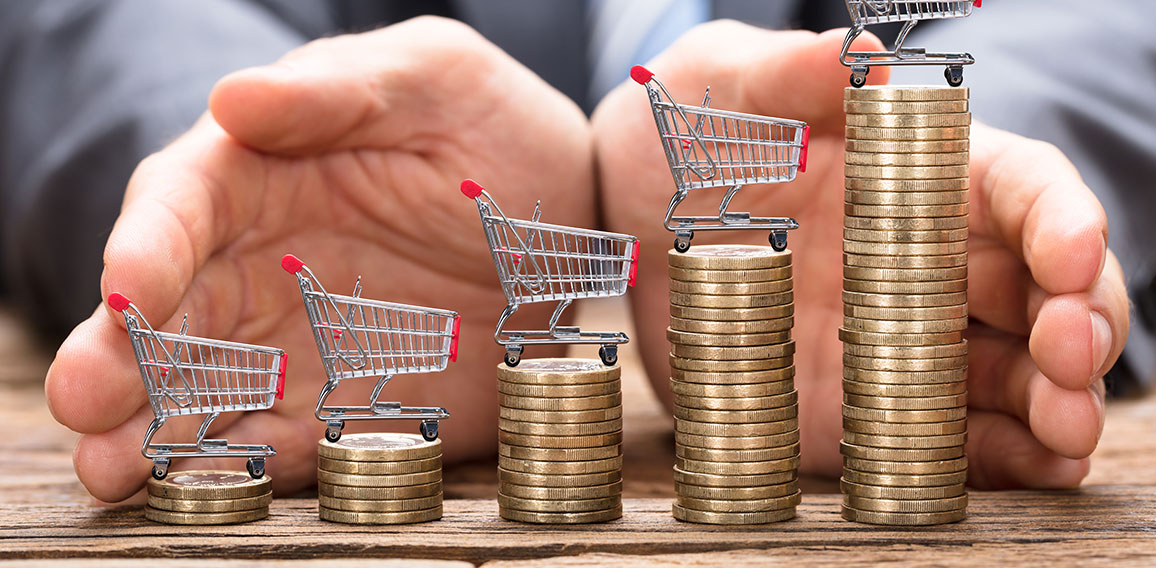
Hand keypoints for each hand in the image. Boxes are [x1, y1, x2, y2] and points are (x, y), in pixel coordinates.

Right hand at [44, 17, 593, 501]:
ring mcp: (290, 343)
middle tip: (82, 399)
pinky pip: (282, 439)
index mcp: (257, 171)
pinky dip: (245, 464)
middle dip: (117, 356)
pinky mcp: (338, 404)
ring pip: (202, 389)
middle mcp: (254, 265)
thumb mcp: (429, 80)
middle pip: (165, 313)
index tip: (129, 286)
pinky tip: (208, 486)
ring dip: (152, 431)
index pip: (182, 206)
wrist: (564, 218)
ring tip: (112, 470)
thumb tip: (235, 97)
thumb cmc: (486, 126)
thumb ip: (336, 91)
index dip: (151, 246)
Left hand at [592, 23, 1127, 487]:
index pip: (1018, 190)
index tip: (1068, 253)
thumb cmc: (685, 131)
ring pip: (1006, 373)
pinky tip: (1033, 472)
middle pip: (1035, 290)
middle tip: (1074, 358)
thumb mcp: (723, 84)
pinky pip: (940, 437)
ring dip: (1052, 403)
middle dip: (1074, 324)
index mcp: (917, 174)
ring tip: (1069, 431)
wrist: (621, 215)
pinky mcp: (856, 406)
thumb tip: (863, 60)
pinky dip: (995, 458)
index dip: (1059, 219)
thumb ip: (788, 72)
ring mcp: (896, 341)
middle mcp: (924, 261)